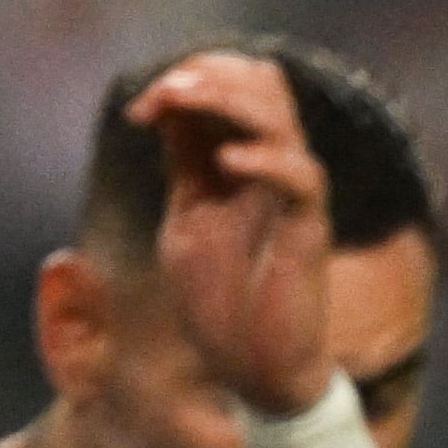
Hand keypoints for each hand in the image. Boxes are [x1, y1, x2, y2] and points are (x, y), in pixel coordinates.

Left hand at [130, 50, 331, 417]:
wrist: (252, 371)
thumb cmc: (222, 304)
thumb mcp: (186, 221)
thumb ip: (183, 168)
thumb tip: (165, 107)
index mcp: (243, 165)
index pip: (236, 87)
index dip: (189, 81)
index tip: (140, 112)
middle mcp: (274, 171)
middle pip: (264, 85)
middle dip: (209, 76)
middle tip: (164, 94)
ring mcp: (293, 198)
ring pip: (283, 119)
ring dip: (229, 99)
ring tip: (183, 100)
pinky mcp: (308, 232)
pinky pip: (302, 178)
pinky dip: (266, 160)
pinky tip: (225, 162)